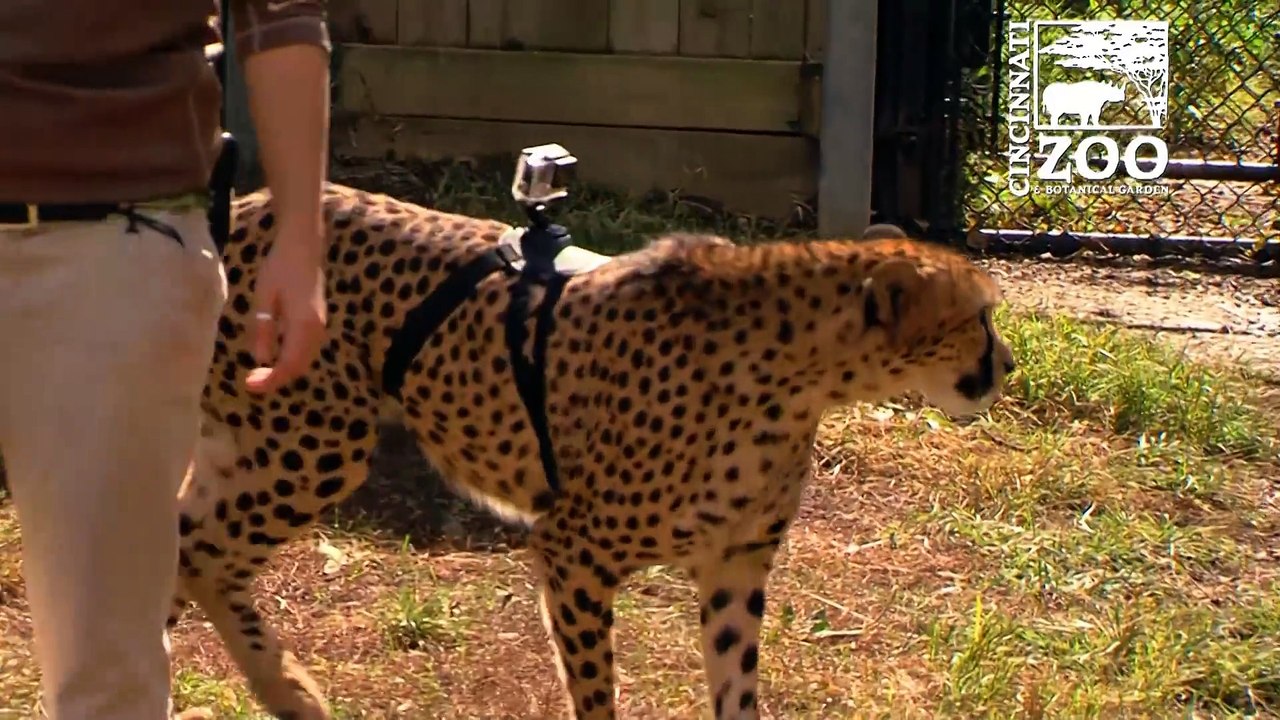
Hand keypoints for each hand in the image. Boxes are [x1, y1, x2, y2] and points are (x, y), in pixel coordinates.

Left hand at [246, 222, 327, 393]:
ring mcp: (319, 327)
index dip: (270, 380)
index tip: (249, 385)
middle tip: (250, 380)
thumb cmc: (280, 267)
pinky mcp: (317, 322)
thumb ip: (263, 329)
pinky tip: (274, 355)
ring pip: (303, 360)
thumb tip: (261, 358)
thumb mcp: (264, 297)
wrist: (303, 247)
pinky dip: (290, 359)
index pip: (288, 364)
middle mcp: (316, 331)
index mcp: (303, 326)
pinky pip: (305, 350)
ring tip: (260, 372)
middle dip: (276, 379)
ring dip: (284, 370)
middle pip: (299, 367)